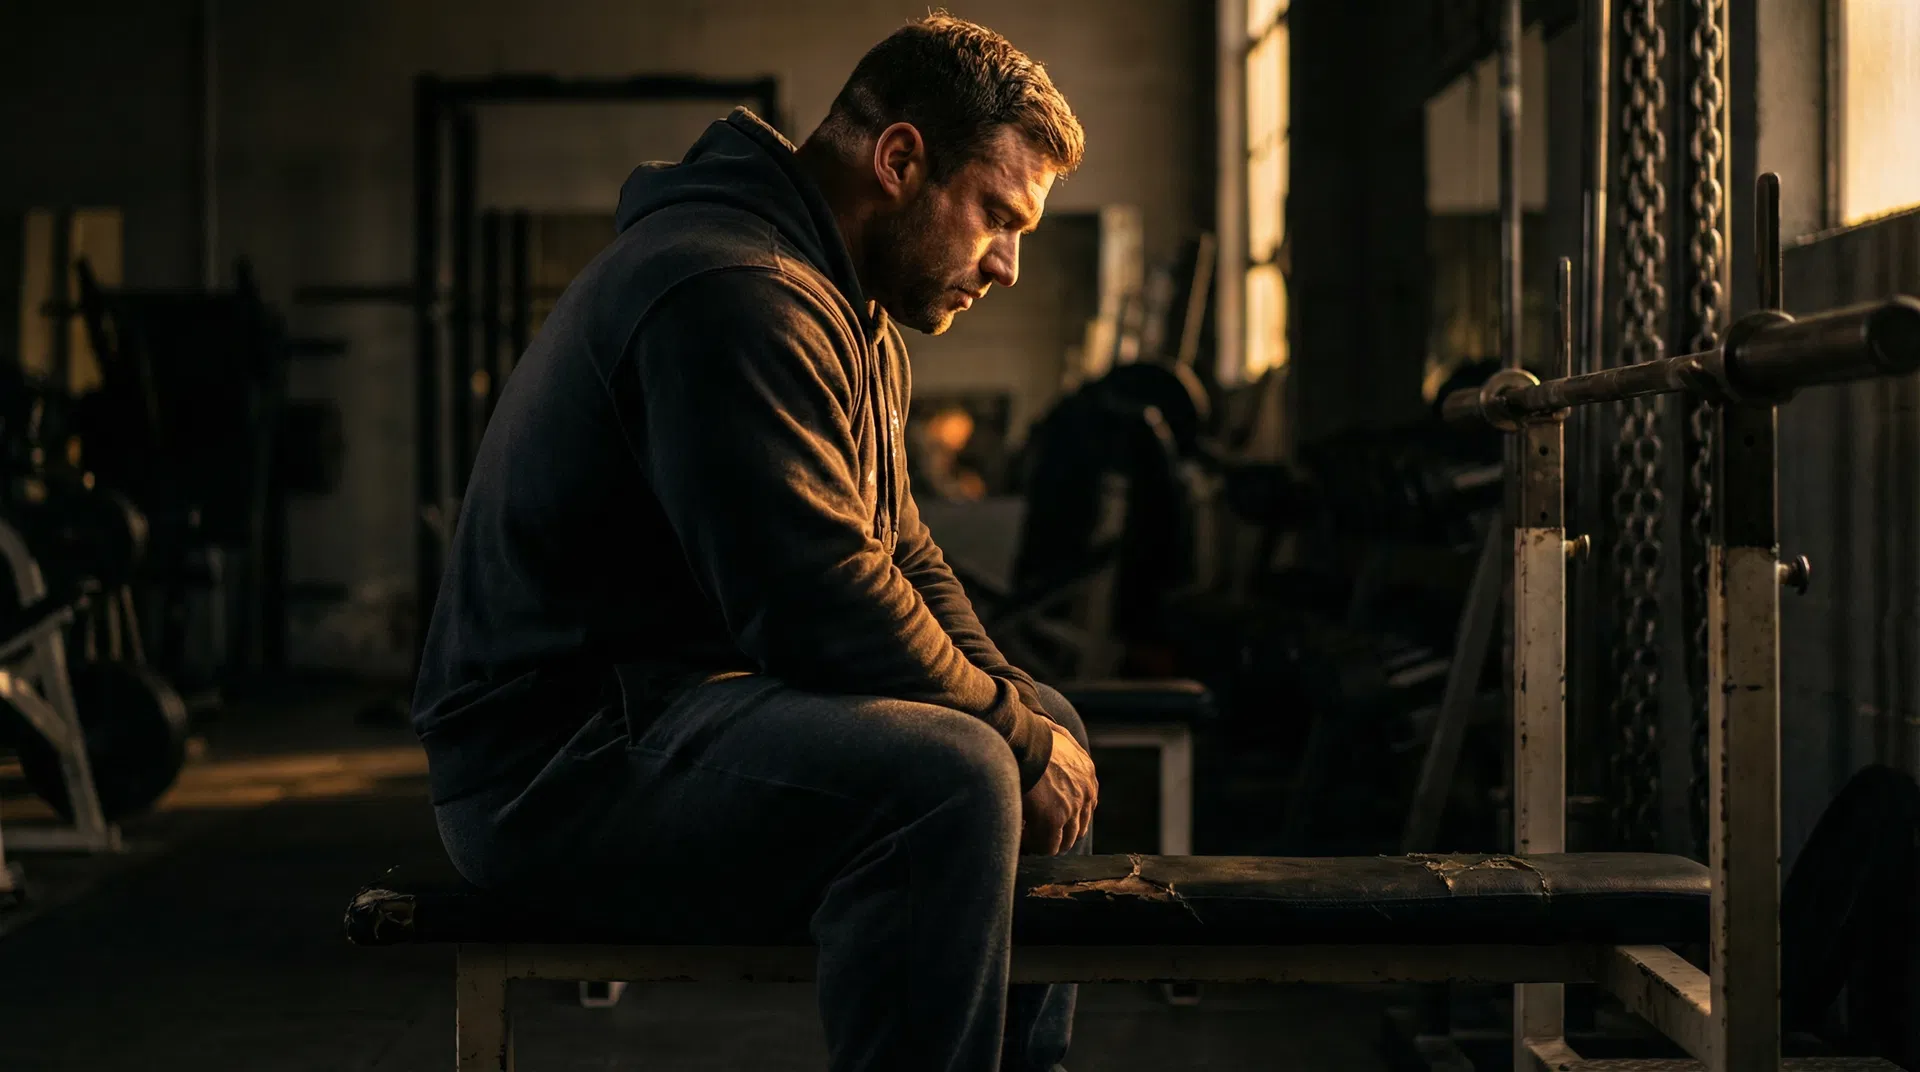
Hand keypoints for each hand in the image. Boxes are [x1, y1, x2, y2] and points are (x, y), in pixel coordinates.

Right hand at [1021, 720, 1097, 854]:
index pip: (1084, 807)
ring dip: (1045, 840)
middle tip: (1035, 832)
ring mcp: (1072, 807)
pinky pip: (1047, 847)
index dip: (1063, 817)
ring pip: (1063, 841)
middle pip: (1077, 828)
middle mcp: (1086, 792)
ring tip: (1025, 835)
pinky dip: (1034, 845)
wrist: (1020, 737)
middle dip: (1056, 833)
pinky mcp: (1053, 819)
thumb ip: (1063, 742)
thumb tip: (1054, 735)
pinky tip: (1020, 835)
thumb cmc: (1029, 733)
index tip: (1043, 817)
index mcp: (1087, 773)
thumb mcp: (1056, 732)